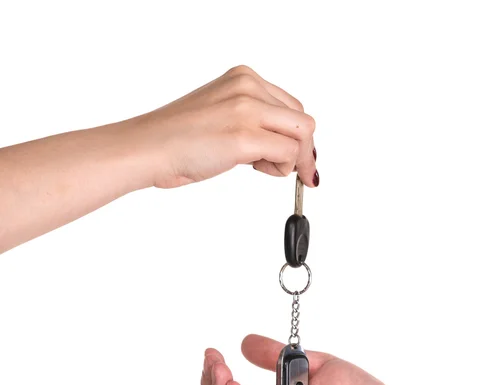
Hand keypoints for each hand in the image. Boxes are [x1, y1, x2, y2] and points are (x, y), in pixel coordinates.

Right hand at [132, 65, 317, 188]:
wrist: (148, 149)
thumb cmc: (175, 139)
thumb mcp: (221, 116)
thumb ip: (249, 121)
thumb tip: (278, 144)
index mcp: (242, 79)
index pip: (289, 106)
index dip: (294, 135)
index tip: (293, 155)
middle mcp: (248, 88)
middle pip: (301, 120)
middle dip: (300, 150)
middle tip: (288, 170)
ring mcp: (247, 110)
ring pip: (302, 135)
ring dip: (291, 160)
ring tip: (262, 167)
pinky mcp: (244, 136)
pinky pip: (288, 153)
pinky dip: (282, 168)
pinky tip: (259, 169)